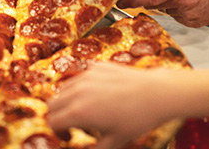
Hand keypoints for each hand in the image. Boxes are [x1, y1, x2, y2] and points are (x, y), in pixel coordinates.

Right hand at [49, 63, 186, 148]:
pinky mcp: (97, 67)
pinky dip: (81, 88)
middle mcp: (77, 92)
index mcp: (78, 112)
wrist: (156, 94)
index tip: (70, 138)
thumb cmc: (137, 119)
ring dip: (67, 101)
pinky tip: (99, 96)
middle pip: (52, 104)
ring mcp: (86, 77)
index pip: (52, 122)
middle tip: (73, 125)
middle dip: (58, 116)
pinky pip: (80, 78)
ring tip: (85, 110)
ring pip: (64, 89)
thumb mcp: (115, 141)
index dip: (58, 133)